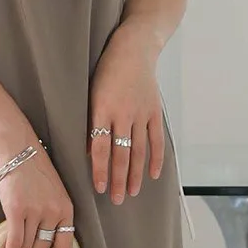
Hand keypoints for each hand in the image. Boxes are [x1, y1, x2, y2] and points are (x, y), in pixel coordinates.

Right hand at [0, 138, 74, 247]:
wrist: (18, 149)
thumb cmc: (34, 169)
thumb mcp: (55, 192)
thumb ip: (55, 215)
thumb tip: (48, 242)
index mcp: (66, 208)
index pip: (65, 246)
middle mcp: (53, 212)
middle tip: (24, 243)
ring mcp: (35, 211)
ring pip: (27, 246)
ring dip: (19, 247)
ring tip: (14, 237)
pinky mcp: (16, 210)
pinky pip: (14, 241)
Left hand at [89, 30, 165, 204]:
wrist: (134, 48)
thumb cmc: (106, 69)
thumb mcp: (90, 93)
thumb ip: (92, 122)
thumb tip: (91, 152)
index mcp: (103, 109)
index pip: (101, 148)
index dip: (100, 170)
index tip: (98, 188)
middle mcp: (123, 113)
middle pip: (121, 154)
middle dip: (118, 179)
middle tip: (116, 200)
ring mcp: (141, 113)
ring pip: (139, 151)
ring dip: (135, 174)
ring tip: (131, 193)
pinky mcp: (154, 111)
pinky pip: (156, 140)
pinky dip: (156, 158)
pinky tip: (153, 174)